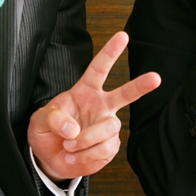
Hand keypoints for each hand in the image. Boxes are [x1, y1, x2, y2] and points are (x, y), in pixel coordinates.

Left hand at [28, 31, 160, 181]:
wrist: (50, 159)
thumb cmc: (47, 133)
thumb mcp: (40, 121)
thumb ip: (53, 119)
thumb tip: (73, 128)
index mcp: (84, 91)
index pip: (99, 69)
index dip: (110, 52)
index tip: (123, 36)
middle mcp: (100, 106)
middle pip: (125, 94)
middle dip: (140, 85)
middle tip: (155, 77)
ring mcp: (107, 126)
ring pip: (109, 128)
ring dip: (87, 140)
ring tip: (70, 146)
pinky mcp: (110, 146)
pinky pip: (105, 148)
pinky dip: (87, 155)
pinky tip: (76, 155)